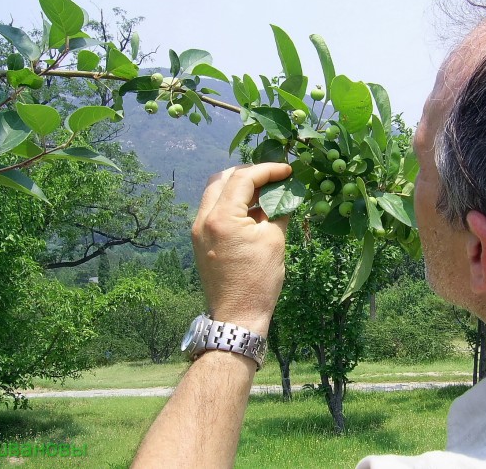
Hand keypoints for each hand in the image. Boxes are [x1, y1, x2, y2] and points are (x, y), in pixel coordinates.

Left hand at [192, 163, 291, 335]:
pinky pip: (213, 209)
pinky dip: (231, 202)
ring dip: (238, 186)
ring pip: (215, 192)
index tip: (287, 170)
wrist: (237, 315)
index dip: (268, 170)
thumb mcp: (275, 240)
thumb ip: (278, 209)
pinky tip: (252, 209)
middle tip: (273, 176)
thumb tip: (285, 192)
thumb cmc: (259, 280)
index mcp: (222, 217)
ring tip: (264, 190)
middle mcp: (204, 219)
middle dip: (249, 173)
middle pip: (223, 178)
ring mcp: (198, 230)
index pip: (243, 178)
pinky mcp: (200, 240)